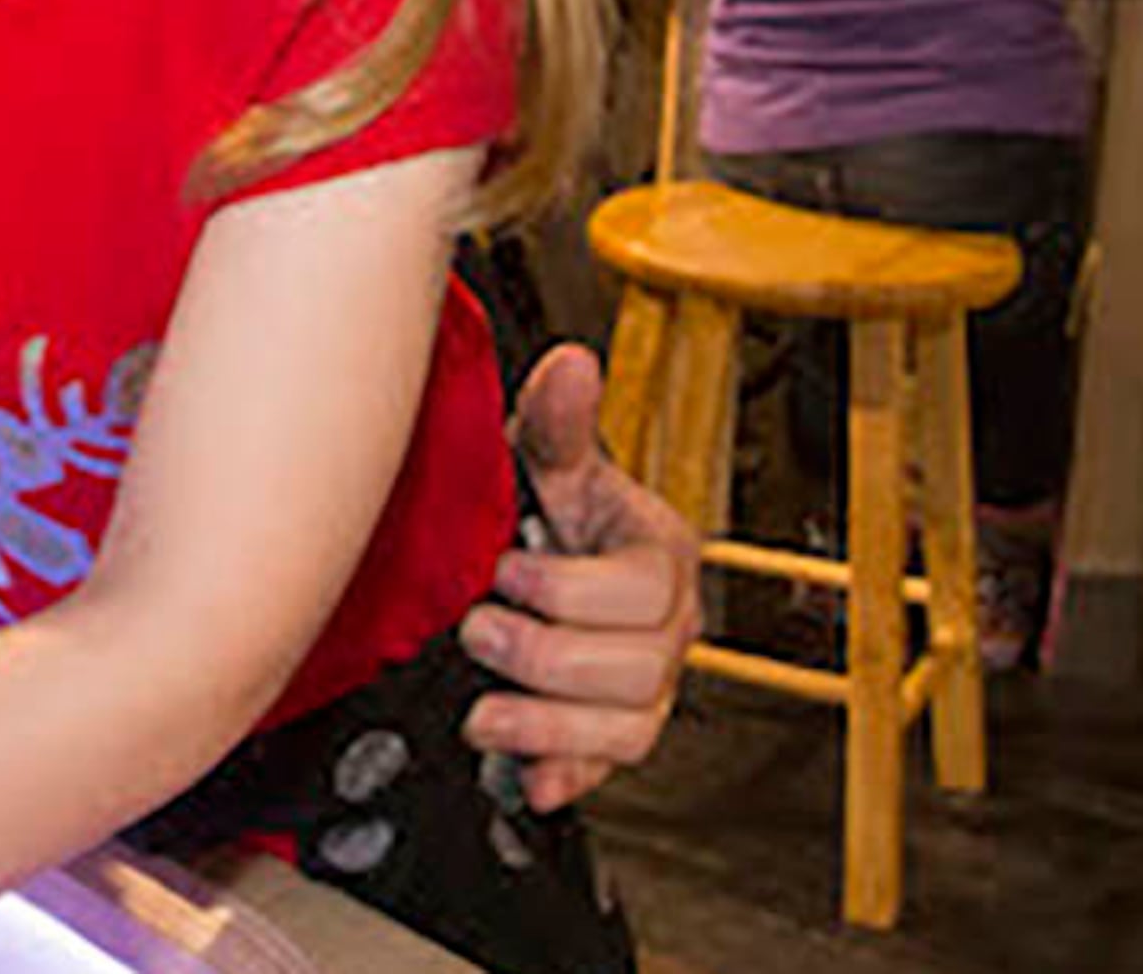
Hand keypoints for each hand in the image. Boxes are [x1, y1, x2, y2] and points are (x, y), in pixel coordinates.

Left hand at [459, 343, 698, 810]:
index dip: (566, 590)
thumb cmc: (535, 506)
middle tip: (478, 630)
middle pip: (638, 668)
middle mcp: (664, 628)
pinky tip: (527, 776)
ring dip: (544, 724)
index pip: (643, 591)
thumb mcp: (541, 460)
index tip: (504, 570)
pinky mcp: (609, 733)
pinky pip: (607, 771)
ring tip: (482, 707)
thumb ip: (557, 422)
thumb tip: (571, 364)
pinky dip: (565, 777)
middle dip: (544, 656)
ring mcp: (645, 686)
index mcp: (657, 555)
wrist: (514, 556)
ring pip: (627, 729)